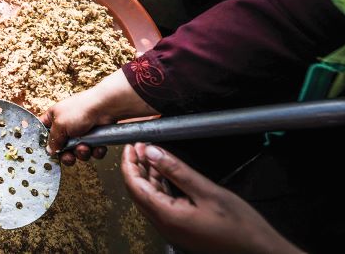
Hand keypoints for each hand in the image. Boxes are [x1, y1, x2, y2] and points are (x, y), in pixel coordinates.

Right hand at [41, 70, 156, 164]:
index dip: (45, 143)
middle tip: (69, 156)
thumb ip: (53, 139)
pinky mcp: (94, 138)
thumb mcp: (60, 124)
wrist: (105, 108)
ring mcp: (81, 132)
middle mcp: (66, 125)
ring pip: (77, 152)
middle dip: (67, 154)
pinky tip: (96, 146)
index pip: (43, 132)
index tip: (49, 152)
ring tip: (85, 147)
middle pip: (61, 147)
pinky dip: (95, 151)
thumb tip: (50, 150)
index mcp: (54, 118)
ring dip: (82, 152)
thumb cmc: (80, 109)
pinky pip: (92, 151)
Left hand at [122, 143, 302, 253]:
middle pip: (138, 192)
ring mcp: (172, 230)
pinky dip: (159, 187)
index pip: (135, 186)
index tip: (130, 145)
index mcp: (167, 217)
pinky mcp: (181, 229)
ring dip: (147, 176)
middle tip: (138, 146)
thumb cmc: (240, 226)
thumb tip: (151, 152)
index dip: (129, 164)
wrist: (260, 252)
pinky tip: (164, 173)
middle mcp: (165, 226)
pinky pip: (162, 205)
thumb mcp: (207, 191)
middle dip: (135, 167)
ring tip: (149, 154)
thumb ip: (177, 171)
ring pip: (150, 198)